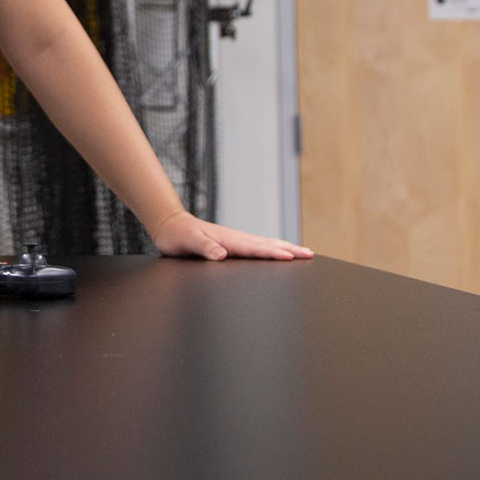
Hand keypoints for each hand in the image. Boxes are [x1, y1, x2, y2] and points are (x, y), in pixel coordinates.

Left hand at [147, 210, 312, 260]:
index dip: (273, 253)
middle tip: (309, 254)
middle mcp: (235, 238)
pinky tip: (278, 251)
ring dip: (285, 248)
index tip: (291, 256)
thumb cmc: (176, 235)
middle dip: (289, 249)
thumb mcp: (187, 242)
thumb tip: (222, 254)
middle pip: (267, 244)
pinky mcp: (232, 242)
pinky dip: (272, 248)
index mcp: (227, 240)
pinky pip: (257, 245)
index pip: (255, 248)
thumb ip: (204, 248)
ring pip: (265, 244)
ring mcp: (235, 239)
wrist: (169, 223)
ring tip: (303, 252)